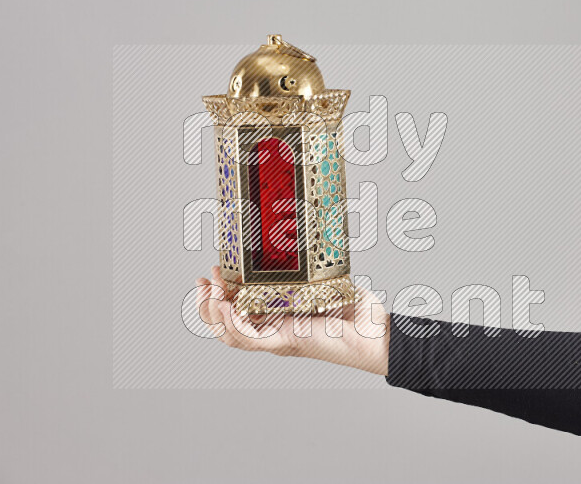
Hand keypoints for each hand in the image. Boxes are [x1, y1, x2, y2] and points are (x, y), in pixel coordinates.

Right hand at [196, 266, 389, 375]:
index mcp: (278, 319)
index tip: (211, 273)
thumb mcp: (324, 284)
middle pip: (224, 327)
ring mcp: (277, 340)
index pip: (237, 313)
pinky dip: (232, 323)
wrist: (376, 334)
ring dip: (213, 312)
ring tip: (210, 290)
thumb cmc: (356, 312)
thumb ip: (309, 269)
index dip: (217, 296)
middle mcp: (273, 331)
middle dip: (206, 304)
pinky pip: (248, 339)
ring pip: (230, 336)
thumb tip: (301, 237)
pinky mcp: (286, 342)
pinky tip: (226, 307)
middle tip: (205, 279)